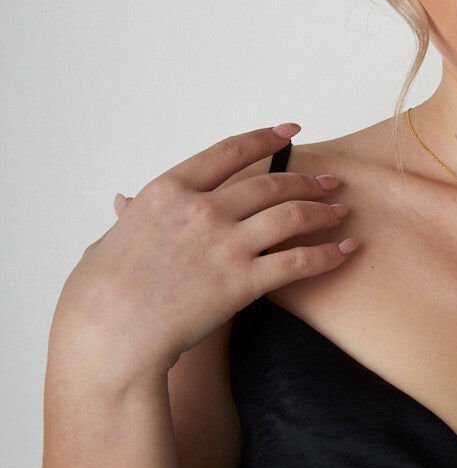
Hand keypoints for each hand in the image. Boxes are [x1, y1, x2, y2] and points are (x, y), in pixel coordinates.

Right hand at [53, 125, 354, 379]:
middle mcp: (201, 210)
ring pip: (290, 215)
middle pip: (269, 183)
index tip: (290, 131)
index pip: (229, 152)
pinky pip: (297, 262)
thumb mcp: (109, 240)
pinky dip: (328, 255)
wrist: (108, 336)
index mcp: (168, 191)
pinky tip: (346, 250)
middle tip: (329, 180)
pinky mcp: (242, 282)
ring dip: (322, 210)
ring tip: (340, 210)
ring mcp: (224, 244)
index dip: (265, 139)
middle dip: (306, 179)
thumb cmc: (99, 294)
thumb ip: (129, 217)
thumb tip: (125, 202)